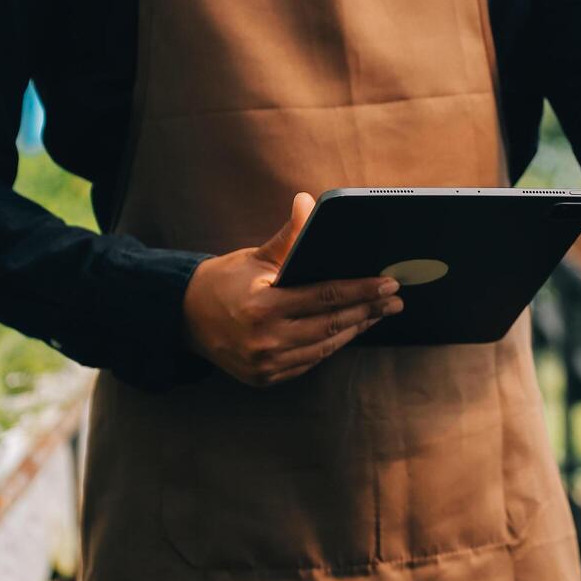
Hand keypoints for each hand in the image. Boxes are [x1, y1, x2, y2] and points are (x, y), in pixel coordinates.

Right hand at [181, 192, 402, 386]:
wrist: (185, 318)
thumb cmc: (224, 281)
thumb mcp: (255, 256)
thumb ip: (288, 235)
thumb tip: (309, 202)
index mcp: (262, 306)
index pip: (325, 297)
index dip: (361, 290)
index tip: (388, 283)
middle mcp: (265, 340)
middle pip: (332, 325)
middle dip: (369, 311)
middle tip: (395, 300)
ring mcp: (266, 364)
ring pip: (325, 348)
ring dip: (355, 329)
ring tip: (378, 314)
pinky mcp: (266, 378)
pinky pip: (310, 362)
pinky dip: (331, 345)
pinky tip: (349, 330)